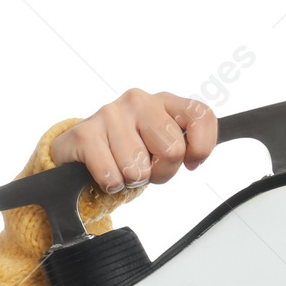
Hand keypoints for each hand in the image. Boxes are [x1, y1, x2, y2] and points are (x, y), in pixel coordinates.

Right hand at [49, 88, 218, 193]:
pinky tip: (107, 170)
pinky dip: (111, 184)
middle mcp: (139, 101)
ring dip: (132, 179)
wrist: (84, 152)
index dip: (202, 147)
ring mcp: (111, 114)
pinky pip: (112, 177)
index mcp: (164, 102)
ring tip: (123, 165)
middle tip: (148, 167)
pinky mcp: (86, 133)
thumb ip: (186, 145)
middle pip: (173, 150)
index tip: (191, 162)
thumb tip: (195, 157)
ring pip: (139, 169)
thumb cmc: (131, 149)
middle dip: (162, 172)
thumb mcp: (164, 144)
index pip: (201, 116)